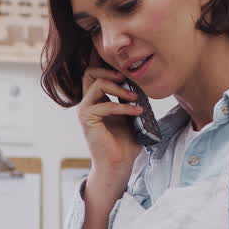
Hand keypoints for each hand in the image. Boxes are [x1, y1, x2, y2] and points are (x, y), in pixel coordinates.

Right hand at [77, 60, 142, 192]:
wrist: (118, 164)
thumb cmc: (126, 143)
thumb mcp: (131, 114)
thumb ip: (131, 98)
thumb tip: (143, 81)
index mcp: (97, 100)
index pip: (96, 73)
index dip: (106, 64)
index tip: (125, 66)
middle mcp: (88, 102)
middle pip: (90, 72)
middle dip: (110, 70)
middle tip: (128, 78)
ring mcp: (85, 110)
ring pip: (97, 83)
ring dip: (120, 88)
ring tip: (136, 97)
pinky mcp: (87, 119)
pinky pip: (105, 104)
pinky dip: (123, 106)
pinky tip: (137, 111)